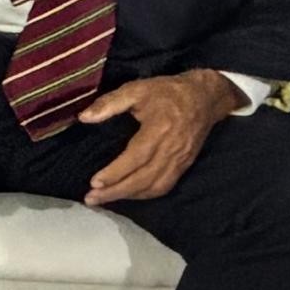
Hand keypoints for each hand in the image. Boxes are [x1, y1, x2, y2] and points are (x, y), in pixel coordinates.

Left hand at [81, 67, 239, 205]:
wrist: (204, 97)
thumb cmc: (167, 92)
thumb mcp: (136, 89)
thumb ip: (110, 103)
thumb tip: (84, 117)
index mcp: (159, 130)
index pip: (136, 158)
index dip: (116, 173)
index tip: (94, 182)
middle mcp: (172, 150)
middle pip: (144, 178)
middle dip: (116, 191)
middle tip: (91, 198)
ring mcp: (180, 160)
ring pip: (155, 186)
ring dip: (129, 196)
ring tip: (104, 199)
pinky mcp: (184, 165)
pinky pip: (165, 185)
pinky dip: (146, 194)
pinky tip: (129, 195)